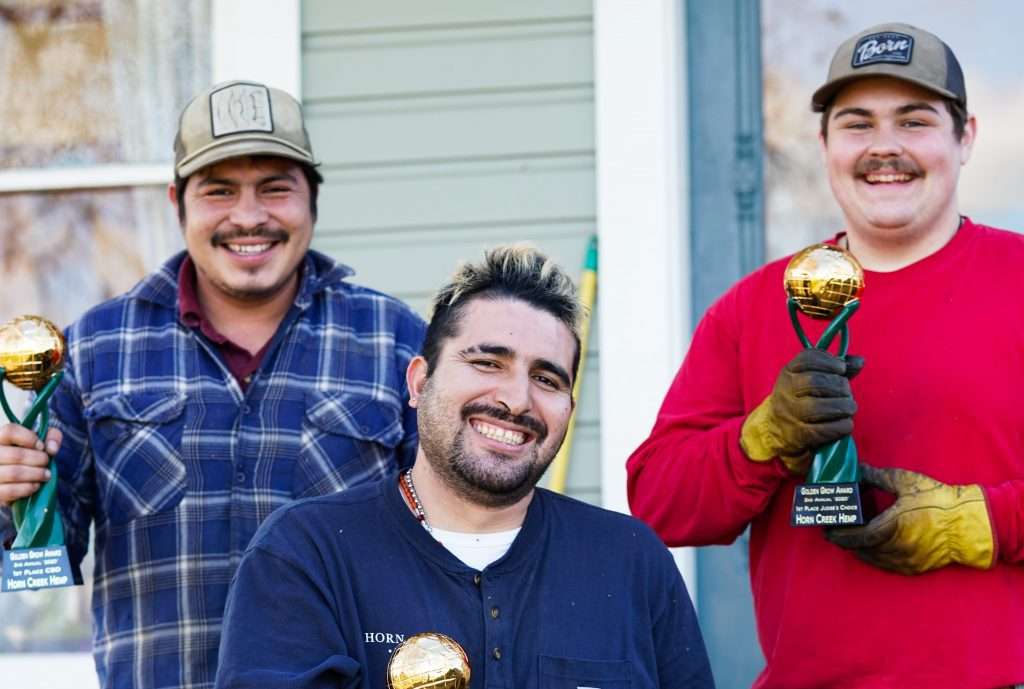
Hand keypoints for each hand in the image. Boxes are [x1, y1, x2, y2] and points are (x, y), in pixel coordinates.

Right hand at [0, 424, 60, 506]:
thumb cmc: (29, 455)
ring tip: (46, 475)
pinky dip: (27, 488)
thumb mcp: (40, 441)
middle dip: (39, 460)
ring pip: (14, 473)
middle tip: (46, 463)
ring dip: (36, 475)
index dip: (30, 438)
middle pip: (16, 455)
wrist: (15, 480)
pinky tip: (35, 485)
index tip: (41, 446)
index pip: (10, 431)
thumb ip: (52, 437)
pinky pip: (10, 491)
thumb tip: (52, 449)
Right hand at [740, 349, 860, 468]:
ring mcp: (789, 414)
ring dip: (841, 406)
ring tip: (849, 408)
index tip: (841, 368)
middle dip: (838, 385)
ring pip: (817, 407)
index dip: (828, 361)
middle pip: (814, 382)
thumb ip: (835, 369)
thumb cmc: (800, 399)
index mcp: (788, 373)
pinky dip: (840, 426)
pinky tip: (846, 424)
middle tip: (847, 392)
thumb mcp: (812, 379)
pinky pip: (821, 430)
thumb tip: (860, 361)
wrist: (774, 429)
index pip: (806, 359)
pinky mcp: (797, 436)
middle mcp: (785, 391)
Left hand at [826, 464, 994, 574]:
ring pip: (873, 559)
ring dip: (859, 550)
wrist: (970, 523)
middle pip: (860, 549)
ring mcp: (905, 561)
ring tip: (850, 539)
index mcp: (889, 528)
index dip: (838, 535)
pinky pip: (887, 565)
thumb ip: (877, 477)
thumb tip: (857, 470)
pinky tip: (871, 549)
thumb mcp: (905, 483)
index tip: (827, 530)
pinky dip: (875, 557)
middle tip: (835, 532)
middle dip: (846, 541)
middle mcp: (894, 548)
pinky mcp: (915, 567)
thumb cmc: (938, 501)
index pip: (854, 537)